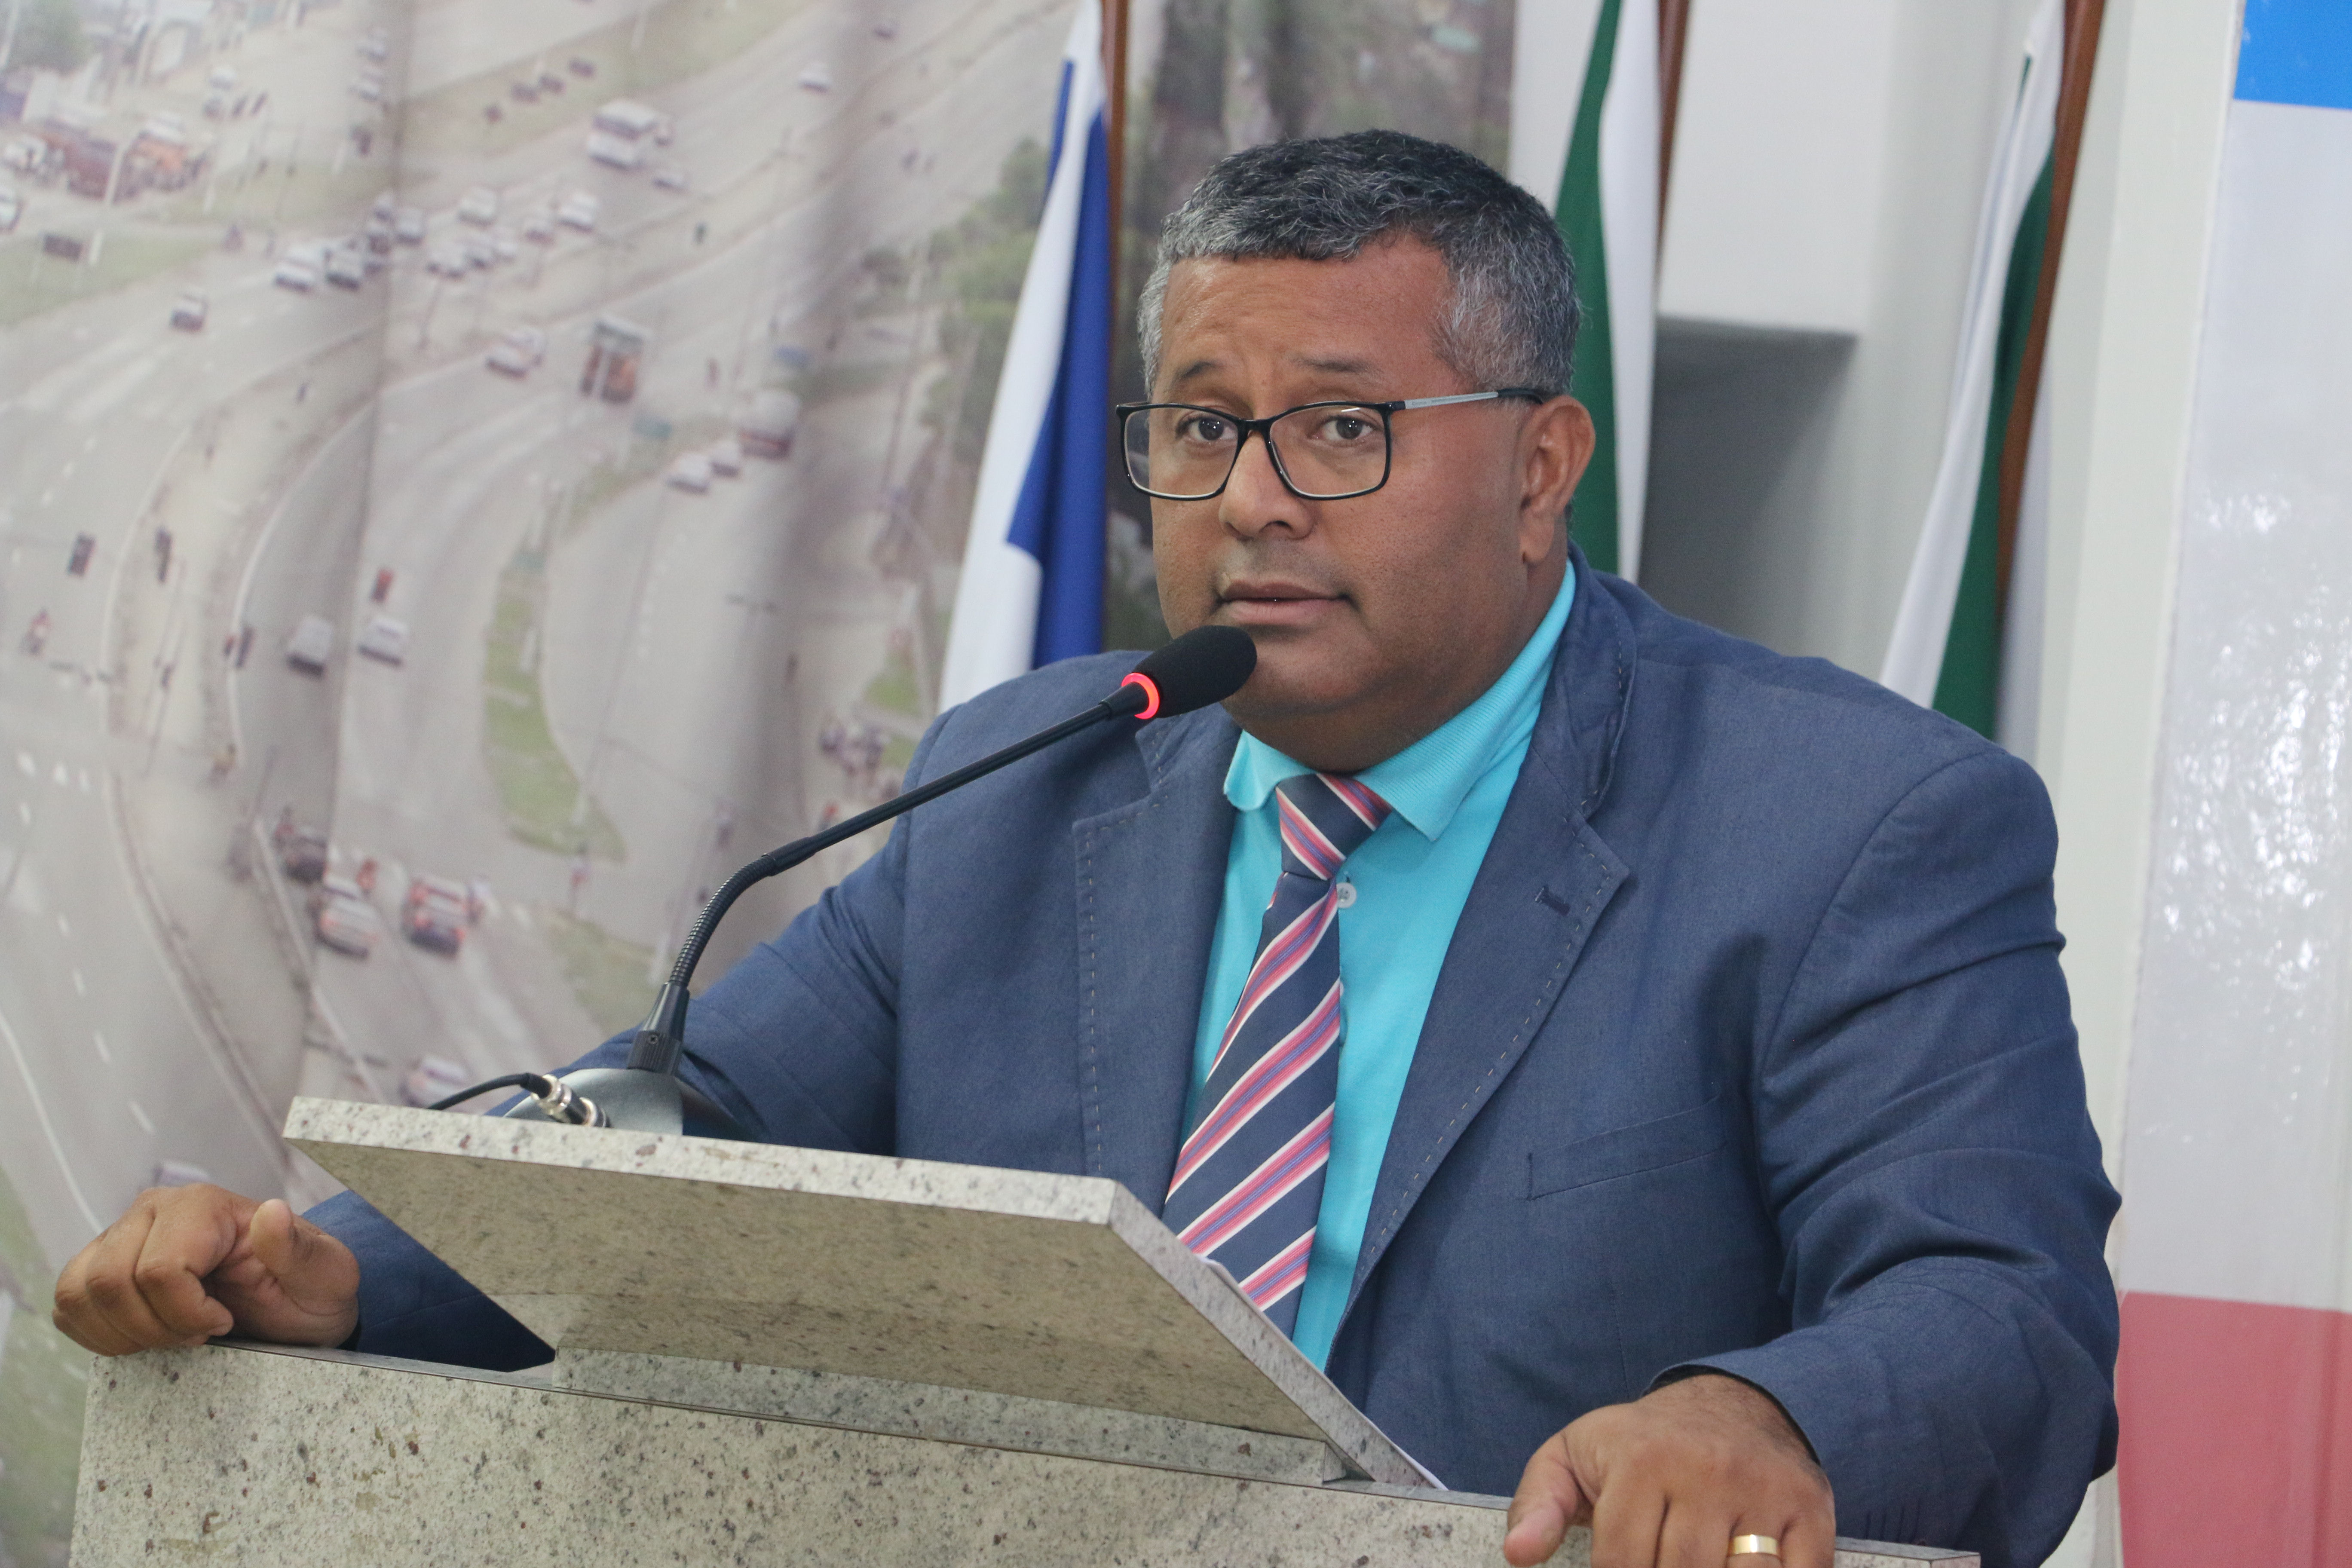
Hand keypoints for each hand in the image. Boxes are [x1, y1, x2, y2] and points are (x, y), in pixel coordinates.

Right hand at [52, 1185, 359, 1355]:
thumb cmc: (308, 1289)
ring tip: (173, 1335)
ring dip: (124, 1333)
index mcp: (204, 1205)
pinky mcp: (98, 1268)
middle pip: (112, 1283)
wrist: (293, 1308)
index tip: (224, 1323)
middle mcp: (153, 1211)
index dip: (186, 1313)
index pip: (161, 1269)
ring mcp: (119, 1238)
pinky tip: (144, 1336)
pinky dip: (99, 1334)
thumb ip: (299, 1250)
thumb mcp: (326, 1275)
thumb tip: (271, 1213)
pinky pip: (68, 1307)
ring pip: (81, 1293)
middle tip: (199, 1335)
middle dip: (155, 1328)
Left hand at [1502, 1372, 1832, 1567]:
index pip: (1622, 1563)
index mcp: (1642, 1459)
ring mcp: (1762, 1490)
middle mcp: (1705, 1470)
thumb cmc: (1642, 1443)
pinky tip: (1741, 1565)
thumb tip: (1518, 1554)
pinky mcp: (1809, 1507)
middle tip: (1661, 1565)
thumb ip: (1537, 1503)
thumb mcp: (1575, 1455)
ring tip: (1694, 1563)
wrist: (1733, 1403)